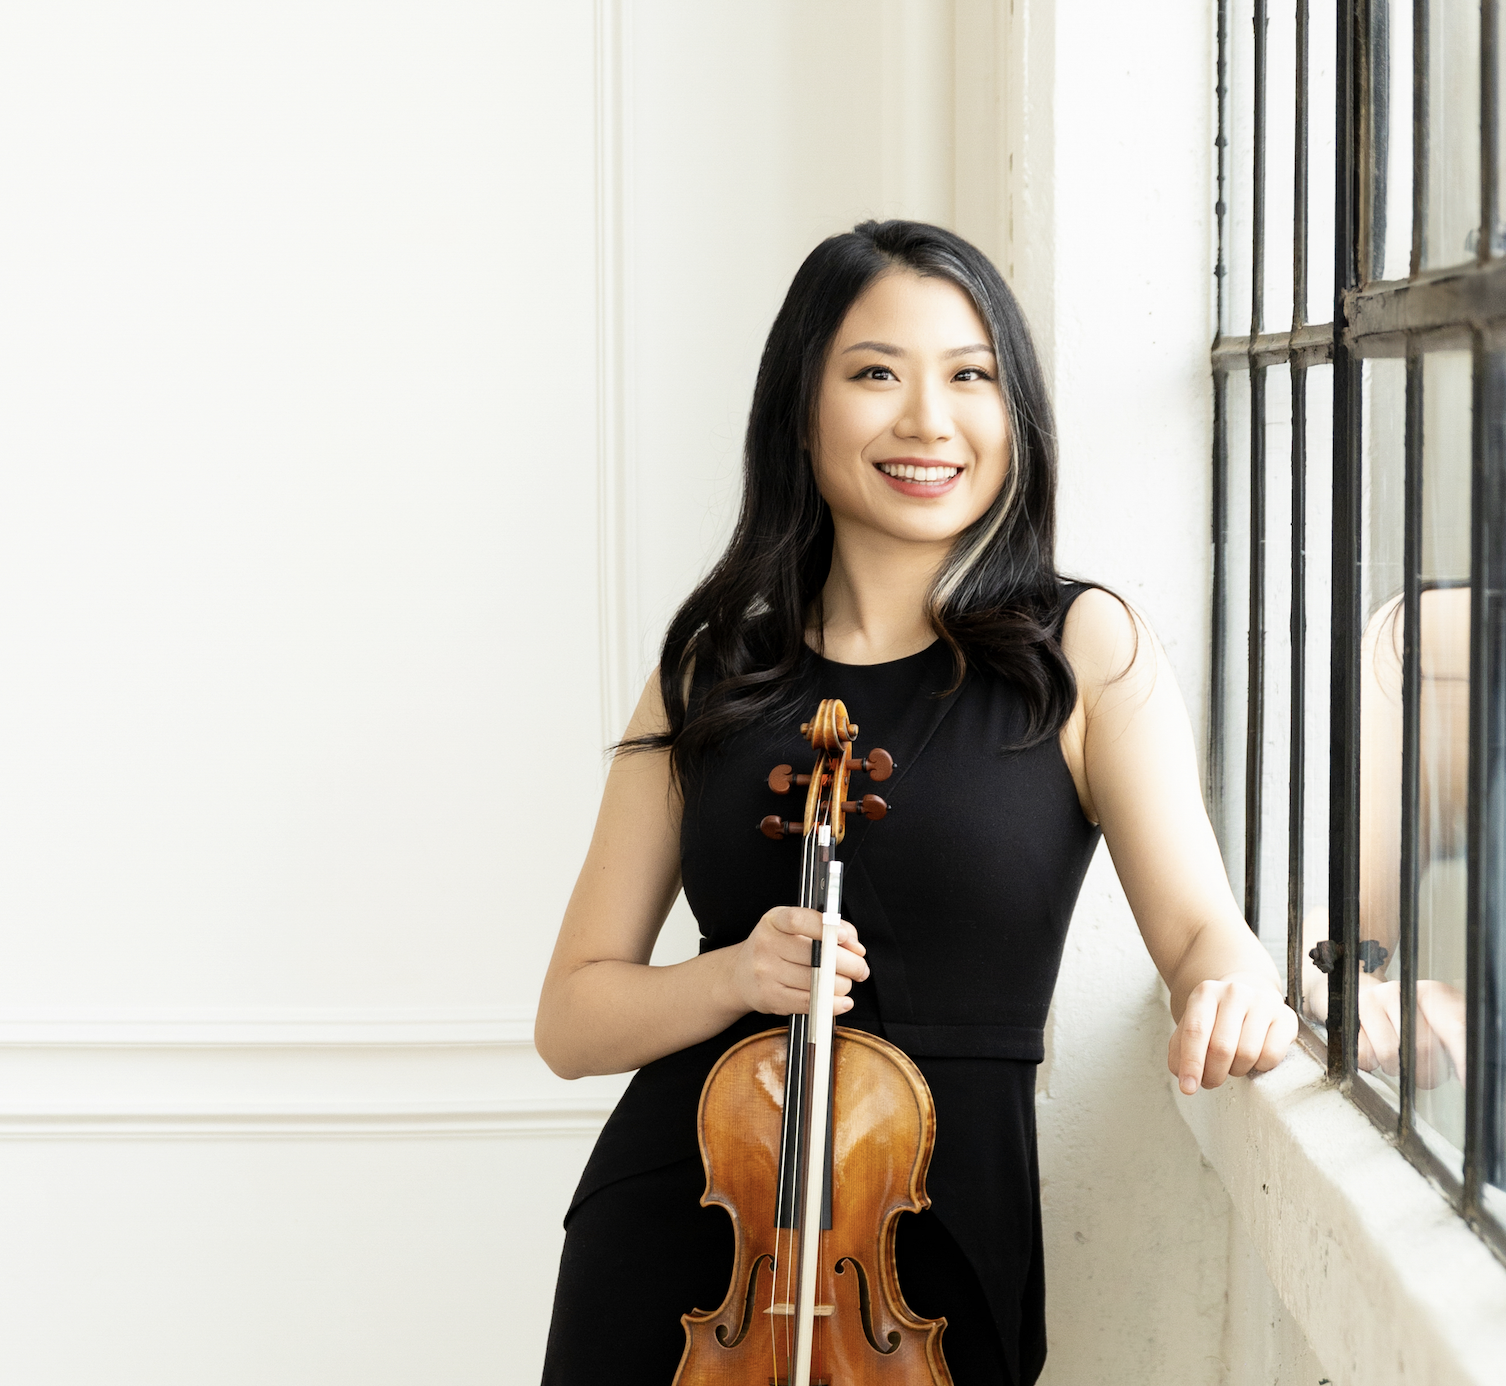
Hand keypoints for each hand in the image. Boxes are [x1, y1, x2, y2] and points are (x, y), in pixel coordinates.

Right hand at [723, 906, 868, 1016]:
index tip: (846, 937)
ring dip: (841, 985)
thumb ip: (826, 928)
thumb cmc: (775, 948)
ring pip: (816, 981)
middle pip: (815, 955)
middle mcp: (766, 944)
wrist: (739, 975)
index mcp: (774, 921)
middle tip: (861, 968)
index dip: (824, 927)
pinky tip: (842, 1001)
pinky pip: (808, 1003)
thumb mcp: (793, 928)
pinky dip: (831, 1004)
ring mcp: (766, 972)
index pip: (798, 920)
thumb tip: (855, 946)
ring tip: (846, 983)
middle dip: (849, 964)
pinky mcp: (770, 997)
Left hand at [1169, 972, 1296, 1094]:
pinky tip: (1254, 1059)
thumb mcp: (1192, 1026)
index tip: (1187, 1088)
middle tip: (1210, 1081)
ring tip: (1232, 1064)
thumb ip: (1180, 1051)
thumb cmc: (1216, 1018)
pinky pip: (1272, 1055)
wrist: (1247, 997)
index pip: (1195, 1031)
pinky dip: (1260, 1067)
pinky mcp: (1286, 1017)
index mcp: (1206, 993)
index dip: (1191, 1063)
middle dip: (1213, 1074)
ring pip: (1247, 1054)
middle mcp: (1235, 993)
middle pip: (1221, 1047)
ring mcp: (1263, 1003)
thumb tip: (1184, 1077)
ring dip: (1236, 1070)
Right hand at [1356, 976, 1466, 1086]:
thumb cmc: (1406, 1018)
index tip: (1467, 1081)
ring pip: (1390, 1055)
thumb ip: (1457, 1043)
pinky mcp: (1347, 1016)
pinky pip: (1364, 1056)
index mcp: (1431, 992)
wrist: (1360, 997)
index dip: (1462, 1056)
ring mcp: (1370, 1001)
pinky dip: (1371, 1063)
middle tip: (1426, 1074)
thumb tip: (1470, 1075)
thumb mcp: (1439, 1023)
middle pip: (1422, 1048)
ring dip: (1396, 1068)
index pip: (1455, 1026)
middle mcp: (1399, 992)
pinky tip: (1375, 1052)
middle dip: (1426, 1072)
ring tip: (1397, 1058)